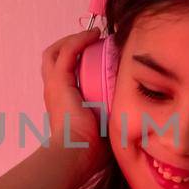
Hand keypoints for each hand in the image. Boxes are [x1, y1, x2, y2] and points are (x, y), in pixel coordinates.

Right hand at [41, 27, 111, 172]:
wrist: (76, 154)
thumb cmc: (90, 150)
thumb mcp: (102, 130)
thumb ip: (112, 121)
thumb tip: (135, 123)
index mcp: (61, 103)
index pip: (61, 74)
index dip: (75, 61)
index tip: (96, 54)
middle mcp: (54, 92)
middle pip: (52, 59)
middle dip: (69, 45)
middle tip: (90, 41)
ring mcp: (54, 86)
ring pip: (55, 52)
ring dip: (72, 40)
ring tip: (92, 35)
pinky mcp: (59, 82)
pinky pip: (67, 51)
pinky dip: (78, 40)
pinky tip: (93, 35)